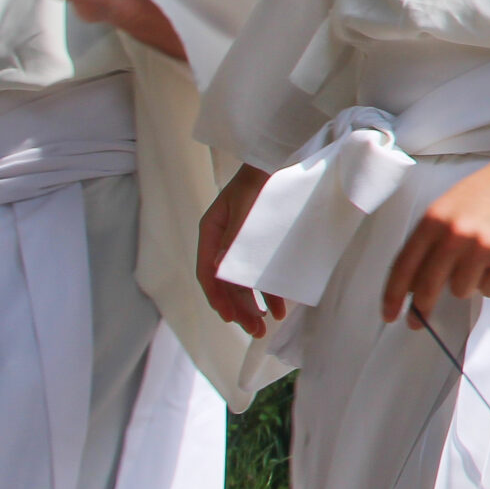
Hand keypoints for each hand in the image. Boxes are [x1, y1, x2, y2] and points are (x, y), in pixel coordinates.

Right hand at [199, 165, 283, 335]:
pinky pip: (258, 273)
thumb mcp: (249, 208)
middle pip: (224, 282)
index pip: (208, 273)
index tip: (231, 317)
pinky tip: (278, 306)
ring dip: (253, 305)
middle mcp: (222, 241)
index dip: (218, 297)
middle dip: (239, 308)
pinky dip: (267, 290)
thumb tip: (218, 270)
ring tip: (266, 325)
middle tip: (256, 330)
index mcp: (211, 231)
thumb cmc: (262, 180)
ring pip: (241, 282)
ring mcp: (240, 244)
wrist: (281, 158)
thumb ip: (235, 238)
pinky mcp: (259, 244)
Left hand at [381, 152, 489, 325]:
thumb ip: (431, 239)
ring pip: (462, 290)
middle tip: (420, 318)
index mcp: (435, 219)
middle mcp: (456, 235)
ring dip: (471, 281)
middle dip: (423, 306)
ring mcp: (485, 248)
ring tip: (487, 256)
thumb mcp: (451, 205)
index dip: (392, 296)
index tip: (389, 315)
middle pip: (428, 287)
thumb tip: (414, 282)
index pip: (404, 266)